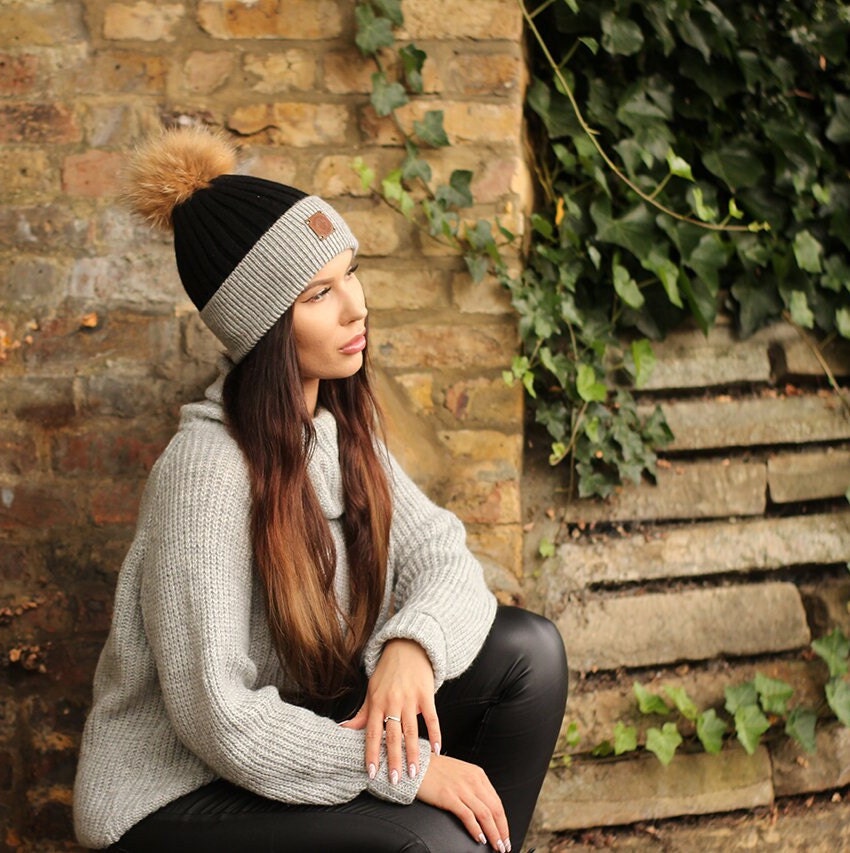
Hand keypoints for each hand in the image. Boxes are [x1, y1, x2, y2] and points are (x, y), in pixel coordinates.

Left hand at [340, 639, 439, 784]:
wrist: (406, 648)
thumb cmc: (387, 673)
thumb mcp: (371, 691)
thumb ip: (362, 714)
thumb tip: (344, 730)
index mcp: (377, 703)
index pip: (372, 733)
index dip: (372, 754)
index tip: (372, 773)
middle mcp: (393, 702)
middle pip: (393, 736)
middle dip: (393, 760)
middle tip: (395, 780)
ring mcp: (411, 699)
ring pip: (412, 730)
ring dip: (413, 753)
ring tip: (413, 772)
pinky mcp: (426, 695)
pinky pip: (432, 718)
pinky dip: (435, 734)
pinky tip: (437, 750)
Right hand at [416, 753, 509, 851]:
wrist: (416, 764)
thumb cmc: (436, 771)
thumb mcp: (460, 773)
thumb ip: (473, 787)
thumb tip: (484, 808)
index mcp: (477, 774)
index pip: (497, 801)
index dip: (503, 821)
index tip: (504, 834)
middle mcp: (472, 780)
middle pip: (494, 809)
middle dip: (502, 831)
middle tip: (504, 846)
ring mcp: (461, 788)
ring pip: (485, 815)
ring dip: (493, 834)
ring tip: (496, 846)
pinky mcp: (448, 796)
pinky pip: (467, 816)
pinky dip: (476, 829)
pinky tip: (479, 838)